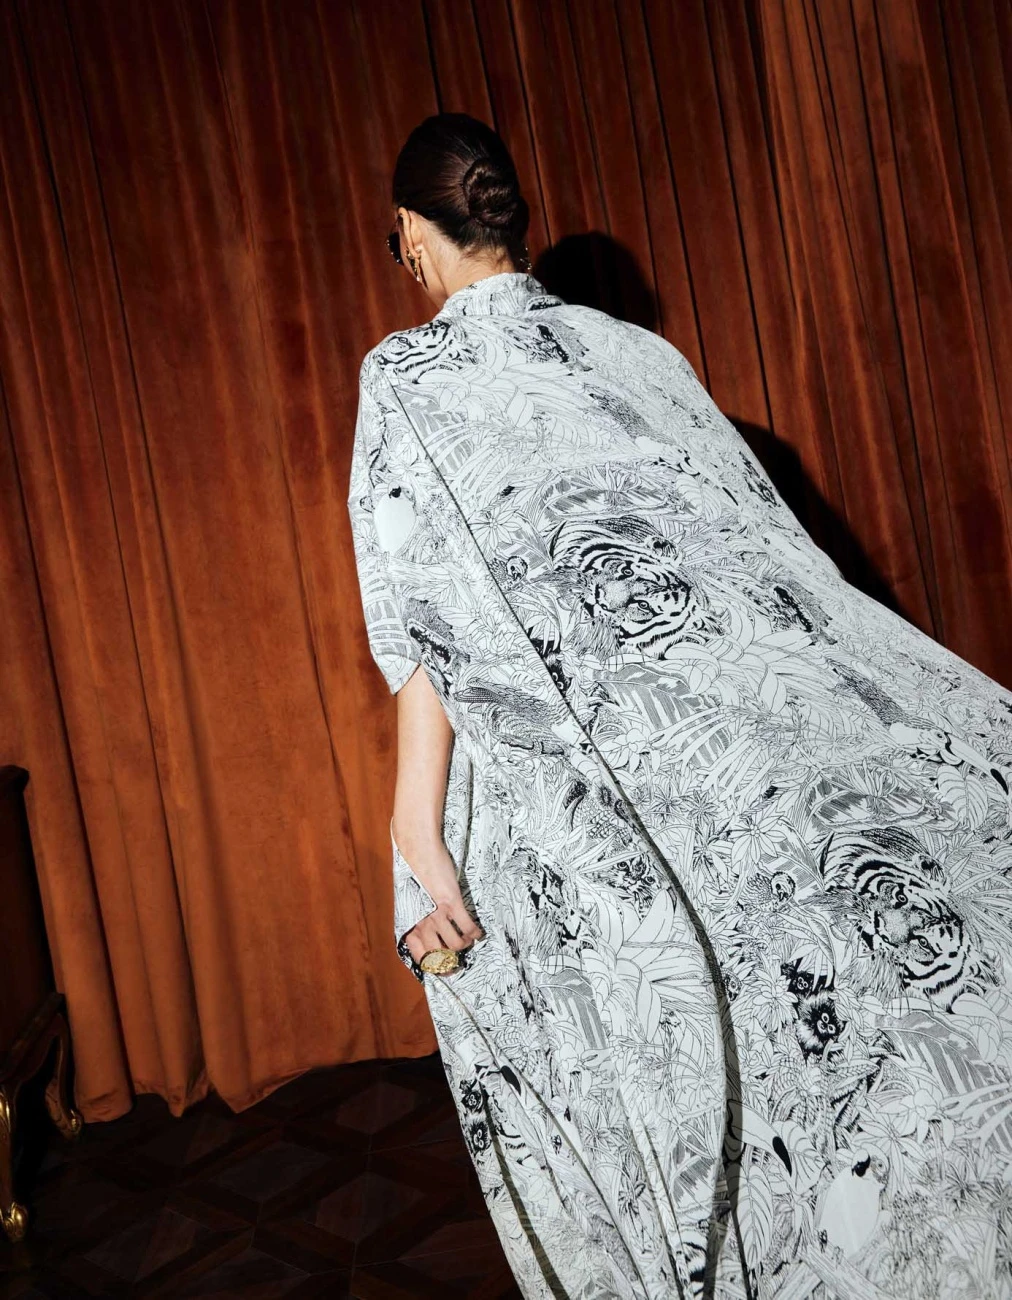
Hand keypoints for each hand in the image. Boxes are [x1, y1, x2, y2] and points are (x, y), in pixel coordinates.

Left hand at [394, 831, 484, 968]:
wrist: (417, 851)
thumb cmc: (413, 874)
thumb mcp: (410, 902)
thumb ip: (416, 918)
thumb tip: (428, 933)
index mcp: (409, 925)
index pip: (421, 958)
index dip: (434, 967)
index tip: (445, 969)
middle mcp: (421, 924)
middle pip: (440, 956)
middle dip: (452, 962)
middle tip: (460, 960)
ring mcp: (436, 915)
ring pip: (455, 944)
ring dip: (464, 945)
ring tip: (468, 940)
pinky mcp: (451, 903)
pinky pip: (467, 926)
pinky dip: (475, 932)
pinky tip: (477, 932)